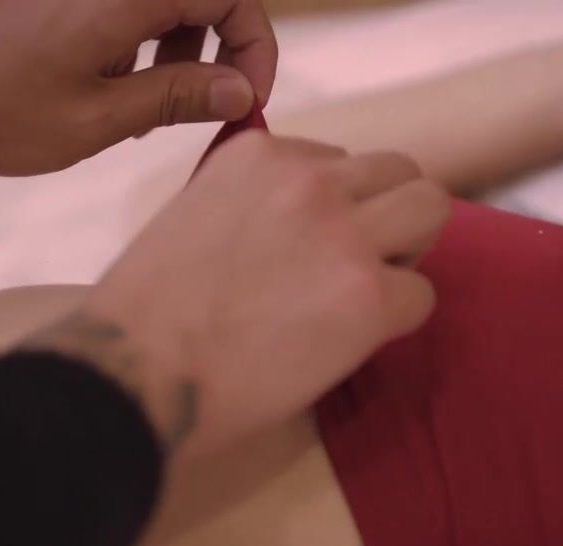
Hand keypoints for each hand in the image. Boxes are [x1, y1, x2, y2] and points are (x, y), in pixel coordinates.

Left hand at [0, 0, 276, 174]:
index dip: (255, 48)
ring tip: (144, 116)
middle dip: (218, 56)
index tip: (248, 99)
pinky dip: (142, 57)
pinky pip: (132, 17)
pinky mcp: (70, 5)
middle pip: (206, 0)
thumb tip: (243, 89)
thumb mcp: (98, 118)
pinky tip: (113, 100)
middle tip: (199, 113)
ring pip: (171, 9)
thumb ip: (178, 97)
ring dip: (179, 61)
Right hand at [33, 133, 448, 452]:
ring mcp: (342, 233)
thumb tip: (294, 229)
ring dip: (408, 252)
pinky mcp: (367, 294)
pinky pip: (421, 295)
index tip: (304, 252)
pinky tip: (348, 343)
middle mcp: (306, 179)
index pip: (337, 162)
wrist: (132, 373)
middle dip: (388, 216)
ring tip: (367, 295)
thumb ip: (251, 205)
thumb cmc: (144, 317)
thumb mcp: (191, 218)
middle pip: (398, 170)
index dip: (333, 210)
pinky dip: (395, 321)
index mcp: (257, 155)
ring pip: (430, 209)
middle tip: (357, 267)